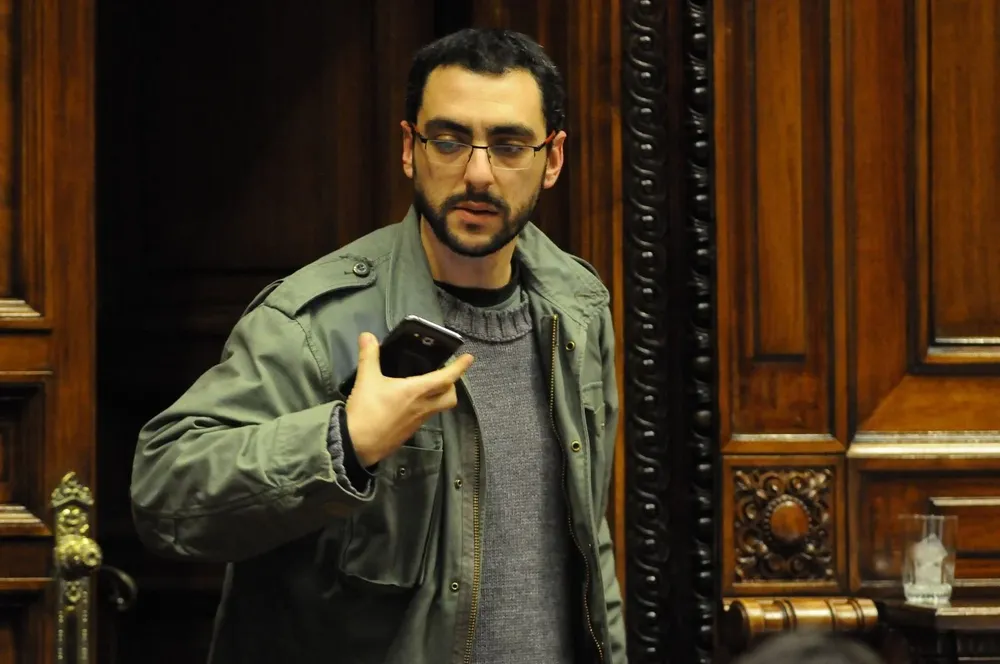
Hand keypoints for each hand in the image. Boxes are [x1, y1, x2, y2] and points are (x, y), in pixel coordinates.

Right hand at [345, 332, 473, 466]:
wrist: (357, 445)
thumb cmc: (366, 410)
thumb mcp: (366, 380)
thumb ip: (369, 356)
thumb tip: (367, 336)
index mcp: (416, 391)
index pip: (445, 378)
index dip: (459, 367)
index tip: (469, 358)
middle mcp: (422, 407)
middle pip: (450, 397)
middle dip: (452, 385)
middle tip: (444, 375)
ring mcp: (417, 422)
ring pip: (438, 407)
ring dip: (438, 396)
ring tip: (427, 385)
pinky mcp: (409, 432)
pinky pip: (424, 416)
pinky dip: (425, 406)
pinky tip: (410, 402)